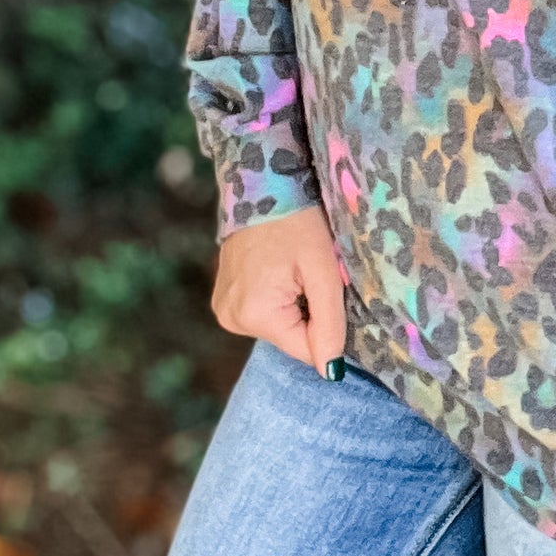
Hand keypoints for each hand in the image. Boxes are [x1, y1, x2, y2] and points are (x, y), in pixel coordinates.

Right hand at [211, 203, 349, 375]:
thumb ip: (329, 323)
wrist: (262, 183)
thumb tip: (330, 373)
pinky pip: (264, 312)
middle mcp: (232, 319)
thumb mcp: (323, 270)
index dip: (328, 325)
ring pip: (279, 325)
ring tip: (293, 267)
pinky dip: (279, 297)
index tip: (331, 290)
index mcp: (255, 315)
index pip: (307, 349)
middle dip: (310, 312)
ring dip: (295, 304)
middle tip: (310, 272)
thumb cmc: (297, 221)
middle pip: (292, 337)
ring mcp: (224, 309)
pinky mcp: (224, 299)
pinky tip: (279, 269)